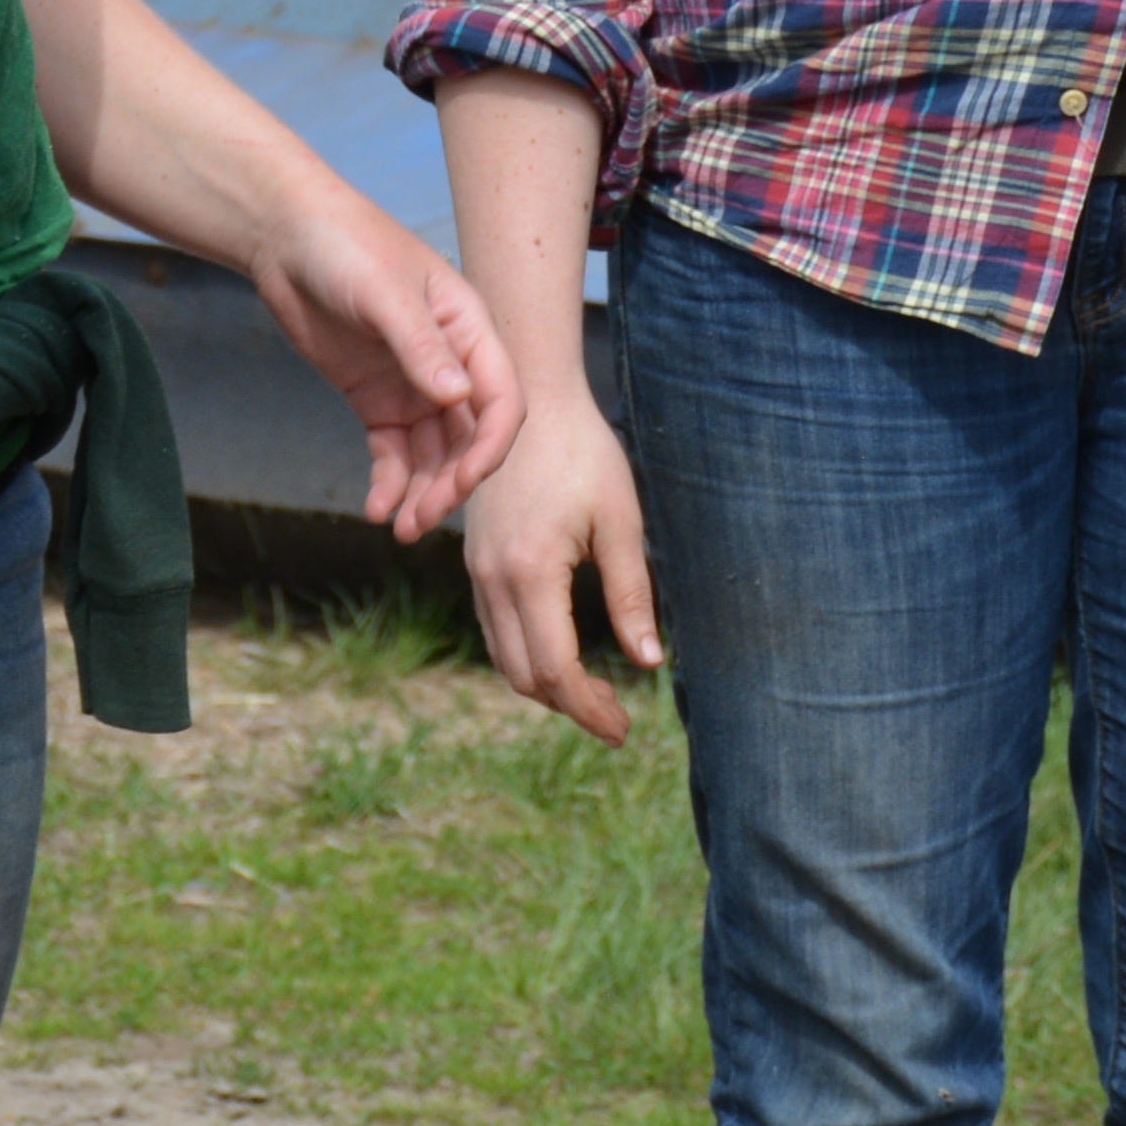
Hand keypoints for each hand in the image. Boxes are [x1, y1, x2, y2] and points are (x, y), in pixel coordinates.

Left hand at [240, 189, 519, 541]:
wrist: (287, 237)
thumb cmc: (346, 246)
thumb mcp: (384, 294)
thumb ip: (422, 346)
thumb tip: (460, 399)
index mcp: (471, 329)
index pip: (502, 399)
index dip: (491, 446)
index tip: (466, 483)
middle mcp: (451, 362)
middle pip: (470, 437)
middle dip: (453, 482)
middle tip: (423, 519)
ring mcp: (412, 384)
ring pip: (433, 453)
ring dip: (424, 491)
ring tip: (401, 528)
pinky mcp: (376, 399)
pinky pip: (393, 451)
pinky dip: (389, 482)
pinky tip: (377, 509)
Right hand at [458, 392, 662, 742]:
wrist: (525, 397)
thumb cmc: (584, 452)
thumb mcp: (620, 521)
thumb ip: (632, 595)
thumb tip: (649, 663)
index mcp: (530, 572)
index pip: (555, 670)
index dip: (589, 708)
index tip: (624, 728)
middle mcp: (492, 579)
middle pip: (524, 676)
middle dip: (570, 706)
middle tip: (616, 719)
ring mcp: (477, 570)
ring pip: (504, 657)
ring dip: (546, 685)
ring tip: (595, 694)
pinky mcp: (475, 559)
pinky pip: (496, 627)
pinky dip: (527, 654)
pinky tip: (564, 652)